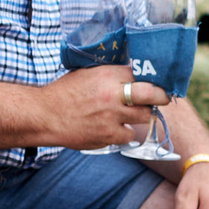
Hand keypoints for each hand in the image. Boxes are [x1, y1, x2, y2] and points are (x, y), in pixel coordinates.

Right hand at [44, 65, 166, 148]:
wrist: (45, 115)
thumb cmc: (65, 92)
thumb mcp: (87, 73)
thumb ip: (110, 74)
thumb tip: (132, 75)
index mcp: (108, 74)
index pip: (142, 74)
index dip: (149, 79)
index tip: (153, 82)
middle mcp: (113, 94)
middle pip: (153, 94)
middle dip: (162, 96)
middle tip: (163, 98)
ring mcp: (112, 116)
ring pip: (144, 117)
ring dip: (140, 115)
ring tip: (129, 113)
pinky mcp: (108, 135)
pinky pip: (128, 135)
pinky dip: (123, 132)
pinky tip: (112, 127)